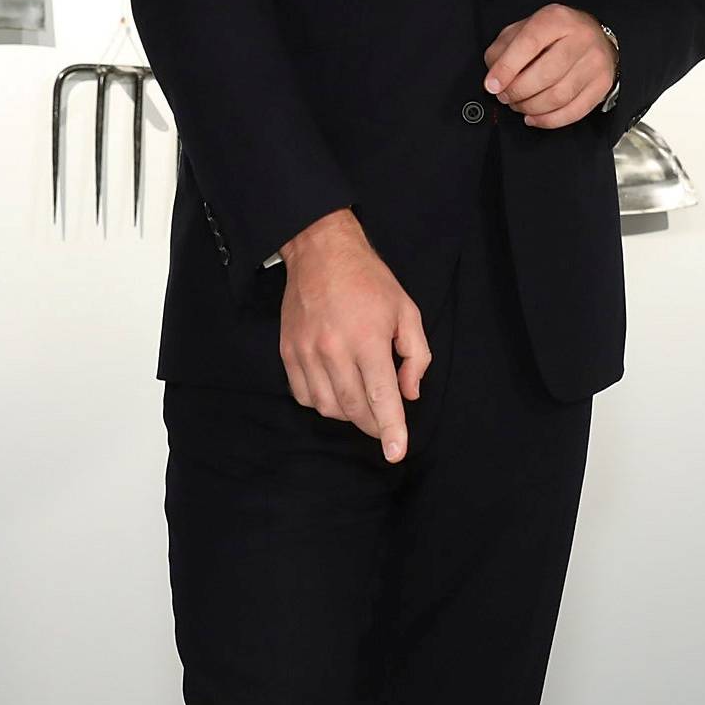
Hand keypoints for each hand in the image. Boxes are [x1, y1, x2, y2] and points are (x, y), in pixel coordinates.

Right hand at [278, 210, 431, 461]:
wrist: (320, 251)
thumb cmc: (369, 280)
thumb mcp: (407, 310)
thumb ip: (416, 356)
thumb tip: (409, 393)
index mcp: (367, 338)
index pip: (381, 397)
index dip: (391, 430)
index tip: (396, 453)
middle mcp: (333, 349)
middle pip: (353, 408)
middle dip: (372, 424)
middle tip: (383, 424)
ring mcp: (306, 352)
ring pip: (327, 407)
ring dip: (347, 414)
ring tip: (360, 401)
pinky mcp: (288, 351)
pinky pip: (304, 395)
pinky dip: (322, 402)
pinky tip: (335, 390)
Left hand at [482, 5, 617, 127]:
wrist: (594, 37)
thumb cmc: (554, 35)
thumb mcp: (524, 29)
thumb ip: (503, 48)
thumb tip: (494, 77)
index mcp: (557, 19)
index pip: (529, 44)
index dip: (507, 68)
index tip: (492, 85)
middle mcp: (581, 38)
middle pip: (545, 74)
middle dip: (518, 91)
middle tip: (505, 96)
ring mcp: (595, 63)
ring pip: (559, 96)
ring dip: (531, 107)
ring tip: (519, 105)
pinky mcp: (602, 85)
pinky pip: (573, 112)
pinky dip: (548, 120)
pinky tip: (534, 117)